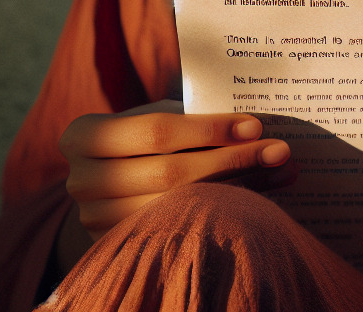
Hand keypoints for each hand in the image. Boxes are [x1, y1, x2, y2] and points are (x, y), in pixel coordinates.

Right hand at [59, 100, 293, 241]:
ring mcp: (94, 222)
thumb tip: (252, 128)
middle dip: (232, 160)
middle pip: (171, 174)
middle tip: (279, 151)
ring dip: (238, 189)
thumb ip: (188, 119)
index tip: (255, 125)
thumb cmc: (141, 135)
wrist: (108, 179)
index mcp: (83, 136)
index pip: (157, 131)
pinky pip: (180, 230)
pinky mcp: (117, 247)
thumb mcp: (152, 116)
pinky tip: (259, 200)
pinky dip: (224, 210)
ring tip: (280, 173)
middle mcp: (81, 182)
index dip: (208, 129)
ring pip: (178, 208)